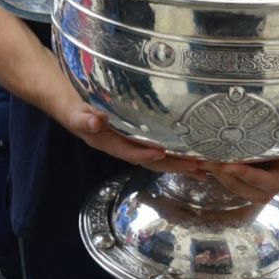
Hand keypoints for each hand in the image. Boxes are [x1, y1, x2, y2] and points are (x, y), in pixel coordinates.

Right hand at [67, 102, 204, 175]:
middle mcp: (124, 148)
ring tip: (203, 169)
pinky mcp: (140, 140)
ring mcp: (134, 146)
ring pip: (159, 159)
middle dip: (174, 165)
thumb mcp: (75, 114)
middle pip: (152, 161)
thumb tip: (95, 121)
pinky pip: (161, 149)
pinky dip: (177, 155)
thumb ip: (84, 119)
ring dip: (180, 164)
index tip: (161, 153)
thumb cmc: (75, 110)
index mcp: (109, 144)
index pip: (130, 151)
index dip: (144, 154)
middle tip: (197, 167)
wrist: (74, 109)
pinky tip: (195, 157)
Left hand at [201, 142, 278, 203]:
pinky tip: (203, 162)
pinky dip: (215, 173)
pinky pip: (227, 180)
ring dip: (218, 175)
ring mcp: (252, 185)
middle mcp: (266, 187)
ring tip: (204, 160)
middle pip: (244, 188)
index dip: (245, 174)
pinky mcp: (240, 179)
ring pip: (233, 186)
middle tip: (209, 161)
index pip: (262, 181)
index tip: (228, 165)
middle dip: (226, 176)